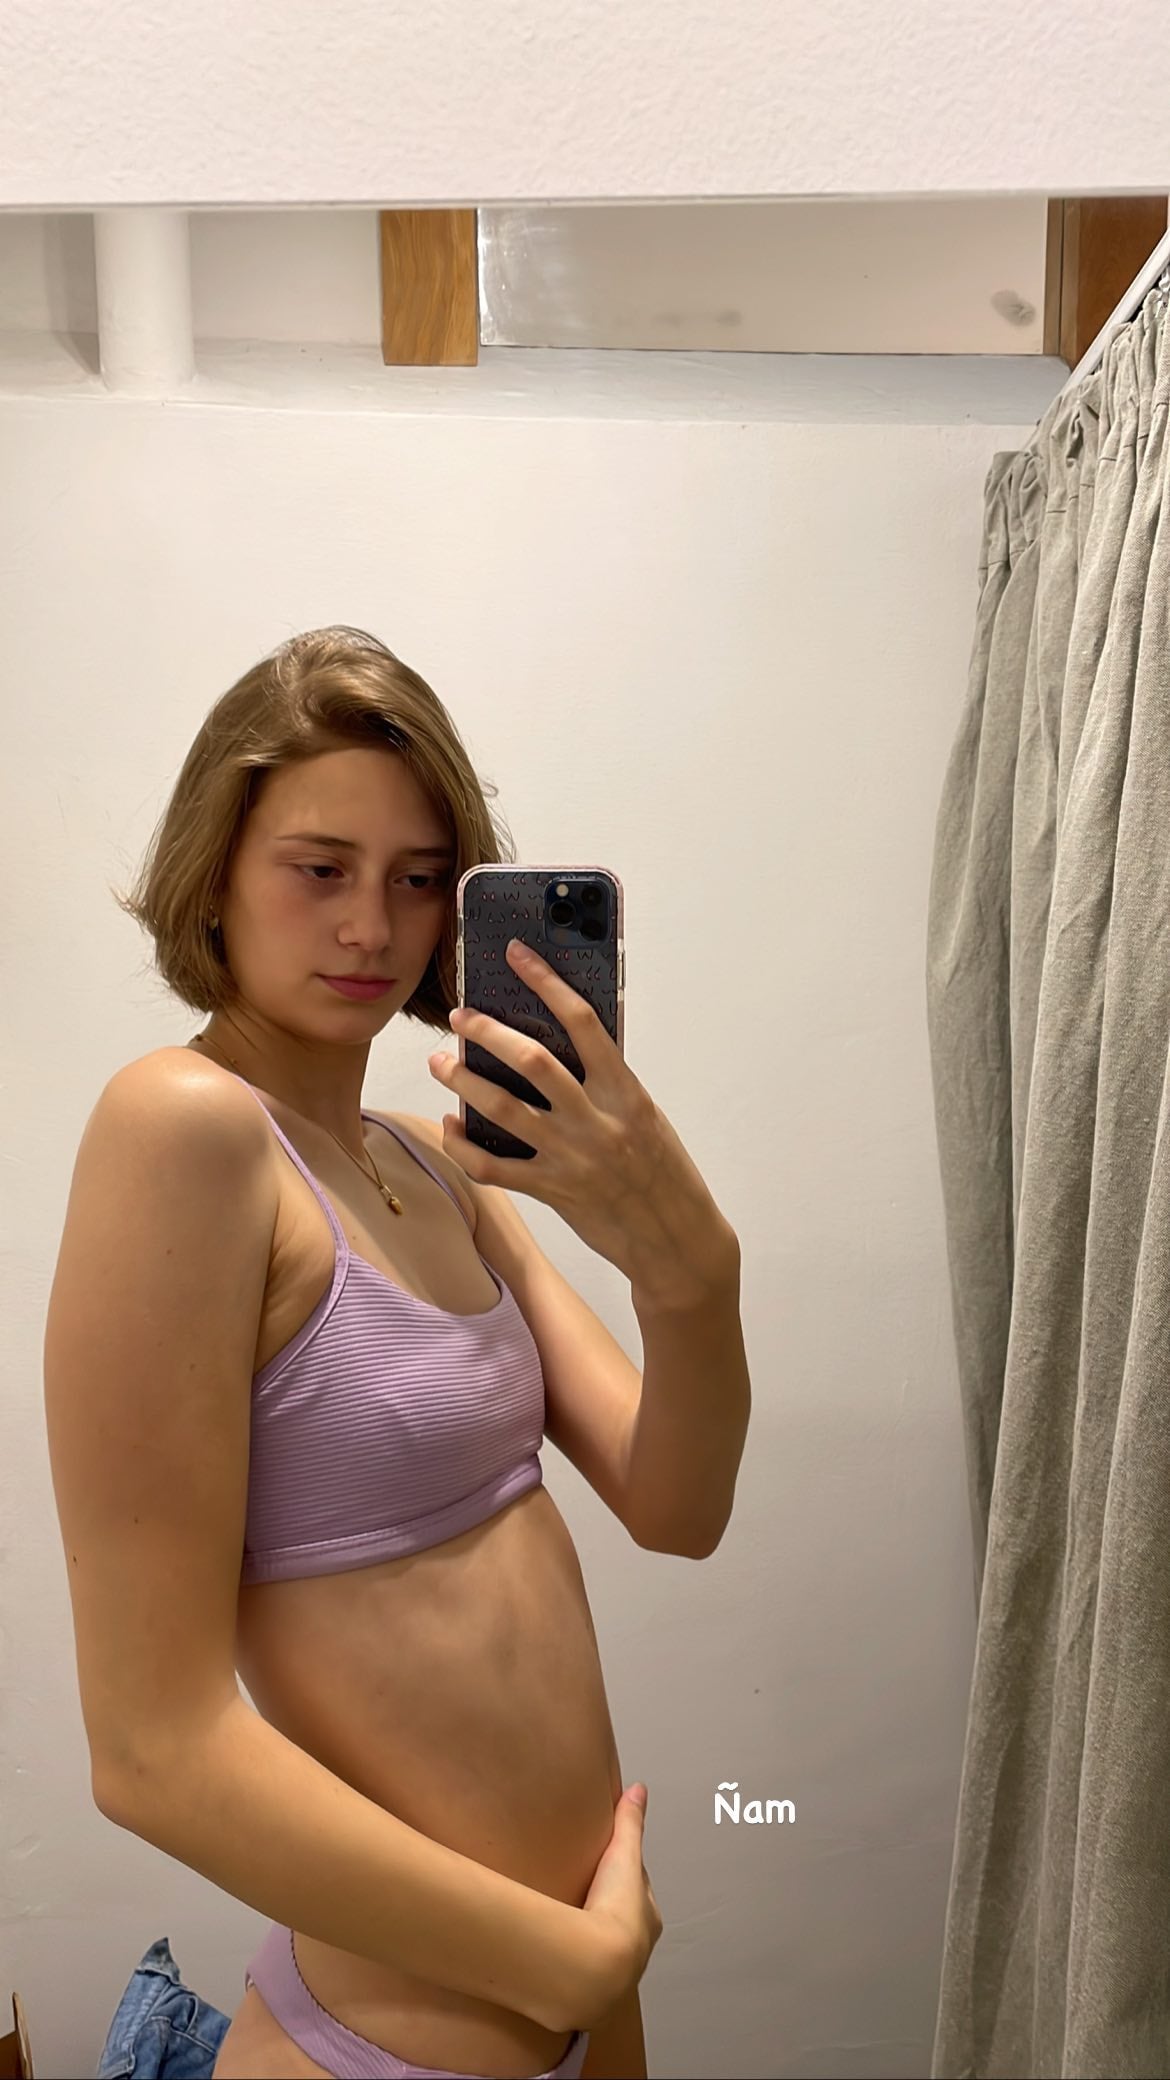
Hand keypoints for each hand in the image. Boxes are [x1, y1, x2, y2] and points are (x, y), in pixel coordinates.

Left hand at [428, 939, 736, 1295]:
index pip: (582, 1021)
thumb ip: (605, 1084)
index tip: (516, 955)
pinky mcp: (552, 1191)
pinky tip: (451, 1126)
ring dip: (463, 1080)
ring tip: (441, 1062)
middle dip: (487, 1032)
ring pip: (502, 1108)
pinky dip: (463, 1145)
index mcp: (624, 1091)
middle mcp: (596, 1120)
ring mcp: (571, 1157)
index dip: (546, 982)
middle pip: (531, 1061)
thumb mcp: (643, 1115)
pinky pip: (492, 1166)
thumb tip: (556, 1049)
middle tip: (460, 1016)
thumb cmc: (663, 1170)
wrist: (677, 1239)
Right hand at [578, 1785, 662, 2020]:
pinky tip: (558, 1959)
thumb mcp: (623, 1854)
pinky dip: (572, 1963)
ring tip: (569, 1928)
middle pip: (623, 1924)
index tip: (609, 1868)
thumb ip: (629, 1822)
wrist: (597, 1962)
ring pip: (603, 1951)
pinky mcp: (588, 1991)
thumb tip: (638, 1790)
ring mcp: (613, 1974)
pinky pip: (580, 1973)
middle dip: (608, 1912)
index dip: (624, 1878)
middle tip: (587, 1897)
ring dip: (590, 1940)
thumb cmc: (615, 1910)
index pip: (638, 1892)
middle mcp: (636, 1950)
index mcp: (648, 1919)